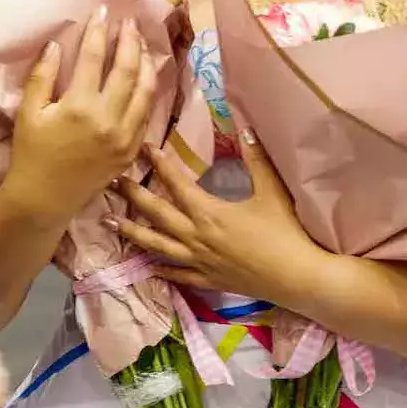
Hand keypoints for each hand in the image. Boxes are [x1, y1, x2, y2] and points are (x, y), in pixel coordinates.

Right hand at [8, 8, 158, 216]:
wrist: (45, 199)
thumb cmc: (31, 154)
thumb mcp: (28, 113)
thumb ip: (41, 76)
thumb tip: (55, 44)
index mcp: (78, 106)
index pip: (93, 57)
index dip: (98, 30)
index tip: (101, 11)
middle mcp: (107, 118)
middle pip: (126, 68)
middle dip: (129, 40)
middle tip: (129, 21)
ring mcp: (124, 135)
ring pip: (144, 90)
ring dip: (145, 62)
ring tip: (142, 44)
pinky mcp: (131, 150)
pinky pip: (146, 114)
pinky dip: (148, 91)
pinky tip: (145, 77)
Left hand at [110, 128, 328, 307]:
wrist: (297, 278)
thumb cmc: (286, 233)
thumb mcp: (272, 191)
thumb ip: (257, 159)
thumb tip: (245, 128)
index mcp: (209, 212)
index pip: (177, 184)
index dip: (160, 164)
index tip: (144, 148)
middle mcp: (196, 237)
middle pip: (156, 214)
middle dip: (132, 196)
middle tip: (110, 180)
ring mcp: (199, 261)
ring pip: (156, 246)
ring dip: (131, 233)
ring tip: (109, 224)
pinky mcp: (207, 279)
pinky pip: (177, 274)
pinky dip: (159, 268)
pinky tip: (146, 265)